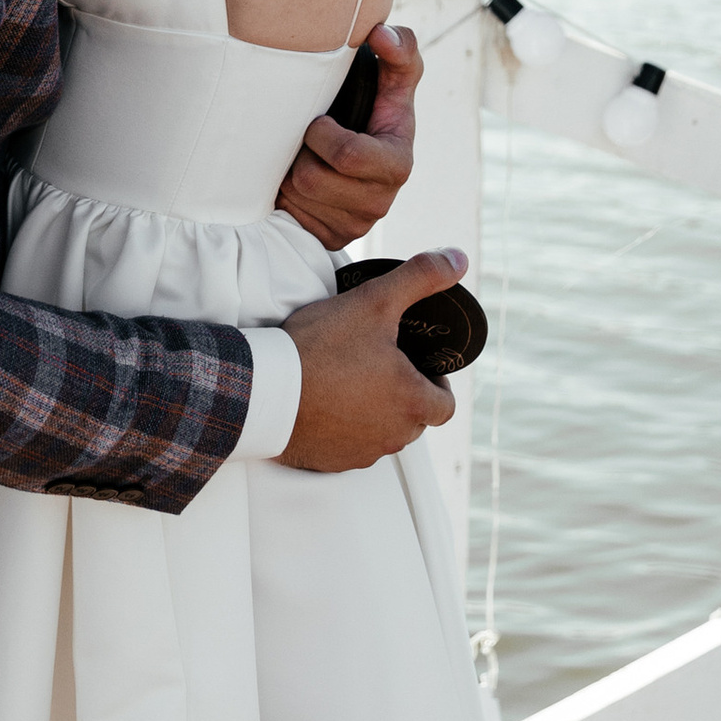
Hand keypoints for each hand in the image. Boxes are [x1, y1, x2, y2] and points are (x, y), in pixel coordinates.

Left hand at [275, 21, 419, 252]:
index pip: (348, 156)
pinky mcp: (331, 240)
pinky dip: (287, 199)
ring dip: (289, 174)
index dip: (324, 136)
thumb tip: (380, 34)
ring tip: (301, 159)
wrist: (355, 159)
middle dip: (300, 155)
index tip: (319, 121)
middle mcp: (381, 201)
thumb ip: (399, 51)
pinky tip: (297, 185)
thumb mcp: (392, 81)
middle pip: (313, 178)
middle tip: (305, 141)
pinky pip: (291, 221)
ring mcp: (356, 225)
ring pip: (297, 198)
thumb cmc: (372, 112)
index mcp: (398, 163)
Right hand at [275, 251, 462, 473]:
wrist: (263, 389)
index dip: (437, 383)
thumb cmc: (319, 351)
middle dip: (404, 395)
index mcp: (412, 405)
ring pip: (381, 433)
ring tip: (348, 379)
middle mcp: (392, 437)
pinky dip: (341, 427)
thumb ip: (421, 278)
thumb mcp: (375, 301)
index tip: (417, 365)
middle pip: (414, 420)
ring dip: (373, 412)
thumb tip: (456, 259)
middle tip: (379, 365)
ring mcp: (359, 453)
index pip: (446, 404)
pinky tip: (323, 401)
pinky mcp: (329, 461)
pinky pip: (346, 446)